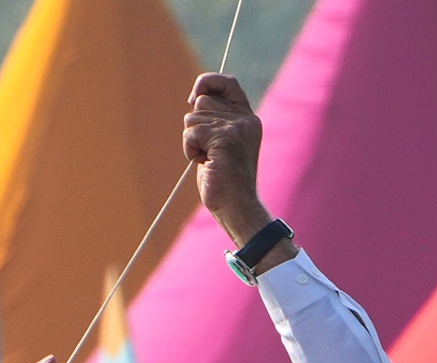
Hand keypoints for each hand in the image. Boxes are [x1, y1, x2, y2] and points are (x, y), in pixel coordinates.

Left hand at [183, 73, 271, 245]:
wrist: (237, 206)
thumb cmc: (224, 180)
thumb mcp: (220, 144)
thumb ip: (213, 122)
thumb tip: (194, 99)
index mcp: (247, 118)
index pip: (227, 83)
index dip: (207, 82)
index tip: (192, 97)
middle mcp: (244, 118)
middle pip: (202, 101)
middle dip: (194, 125)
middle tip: (206, 149)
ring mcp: (236, 127)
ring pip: (193, 116)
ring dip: (191, 139)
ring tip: (206, 158)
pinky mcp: (224, 137)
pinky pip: (191, 132)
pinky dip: (189, 148)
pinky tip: (202, 161)